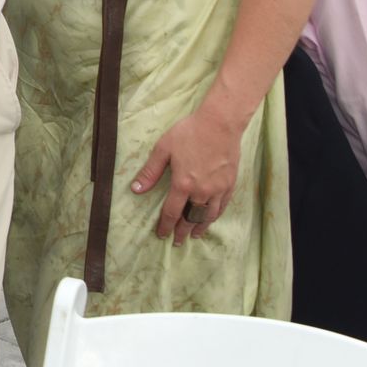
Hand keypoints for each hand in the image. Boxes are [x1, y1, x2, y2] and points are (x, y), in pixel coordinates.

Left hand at [130, 106, 242, 244]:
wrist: (219, 124)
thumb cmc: (189, 133)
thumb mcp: (163, 149)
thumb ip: (150, 171)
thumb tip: (136, 189)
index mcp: (183, 184)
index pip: (171, 212)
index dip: (165, 225)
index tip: (161, 235)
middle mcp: (201, 191)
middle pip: (190, 218)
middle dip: (182, 231)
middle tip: (177, 242)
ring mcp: (218, 189)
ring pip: (208, 215)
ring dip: (199, 227)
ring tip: (194, 235)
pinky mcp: (230, 184)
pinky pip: (222, 206)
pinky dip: (214, 216)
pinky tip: (211, 218)